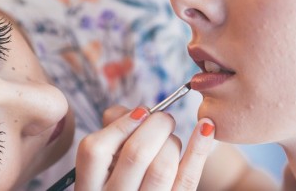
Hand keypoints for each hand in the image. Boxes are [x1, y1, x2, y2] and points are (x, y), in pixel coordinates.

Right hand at [75, 106, 214, 190]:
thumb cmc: (121, 175)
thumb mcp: (105, 162)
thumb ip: (113, 131)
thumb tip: (138, 112)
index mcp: (89, 186)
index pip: (95, 150)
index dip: (120, 124)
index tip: (141, 112)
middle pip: (136, 154)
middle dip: (156, 125)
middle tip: (164, 118)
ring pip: (162, 167)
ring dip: (172, 140)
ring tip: (171, 137)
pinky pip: (188, 178)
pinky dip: (199, 148)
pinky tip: (206, 127)